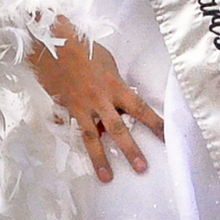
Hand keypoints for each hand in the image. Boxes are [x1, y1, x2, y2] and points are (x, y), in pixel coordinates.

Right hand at [28, 17, 164, 181]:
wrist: (51, 42)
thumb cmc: (82, 48)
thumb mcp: (107, 62)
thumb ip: (114, 83)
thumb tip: (119, 99)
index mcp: (115, 86)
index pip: (140, 108)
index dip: (155, 124)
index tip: (167, 138)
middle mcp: (100, 100)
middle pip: (118, 129)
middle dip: (131, 150)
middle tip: (142, 168)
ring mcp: (80, 107)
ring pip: (92, 137)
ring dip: (100, 158)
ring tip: (106, 177)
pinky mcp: (64, 109)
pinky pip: (71, 127)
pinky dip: (73, 138)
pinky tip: (76, 155)